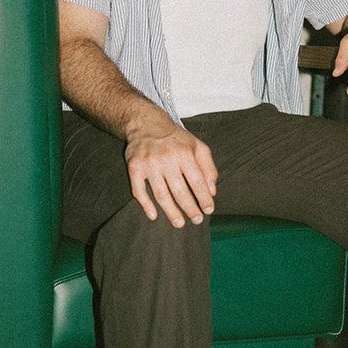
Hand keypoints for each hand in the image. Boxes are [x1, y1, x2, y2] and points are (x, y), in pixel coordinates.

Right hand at [124, 114, 217, 228]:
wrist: (146, 124)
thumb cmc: (176, 139)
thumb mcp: (197, 146)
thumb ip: (208, 167)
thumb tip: (212, 192)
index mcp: (185, 153)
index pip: (197, 181)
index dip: (204, 198)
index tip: (209, 210)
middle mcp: (167, 158)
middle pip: (180, 191)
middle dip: (190, 209)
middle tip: (197, 220)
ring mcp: (149, 164)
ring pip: (161, 194)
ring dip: (171, 212)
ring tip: (179, 224)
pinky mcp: (135, 168)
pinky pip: (139, 191)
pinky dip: (146, 205)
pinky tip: (153, 216)